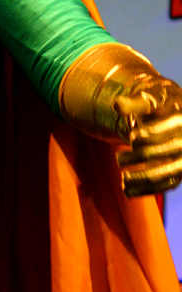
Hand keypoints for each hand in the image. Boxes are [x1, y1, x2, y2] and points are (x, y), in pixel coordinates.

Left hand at [114, 79, 181, 196]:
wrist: (168, 115)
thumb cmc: (154, 106)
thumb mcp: (145, 100)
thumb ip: (133, 103)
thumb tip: (117, 105)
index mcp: (181, 119)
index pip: (170, 127)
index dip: (152, 133)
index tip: (132, 137)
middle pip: (167, 151)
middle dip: (141, 156)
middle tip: (118, 159)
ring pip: (168, 173)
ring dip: (143, 178)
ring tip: (122, 178)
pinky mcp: (177, 172)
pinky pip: (165, 185)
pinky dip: (146, 190)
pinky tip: (127, 191)